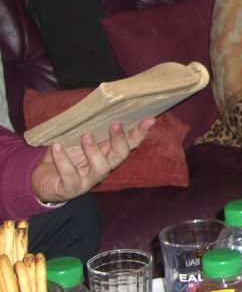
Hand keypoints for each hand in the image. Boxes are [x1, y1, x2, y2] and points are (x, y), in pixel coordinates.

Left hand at [29, 118, 154, 203]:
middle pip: (120, 155)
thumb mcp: (77, 138)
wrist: (42, 178)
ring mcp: (89, 179)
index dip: (140, 132)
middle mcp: (103, 166)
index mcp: (108, 152)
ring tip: (85, 135)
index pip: (130, 143)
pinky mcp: (71, 188)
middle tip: (115, 123)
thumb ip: (90, 126)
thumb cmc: (66, 154)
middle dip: (120, 140)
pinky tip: (57, 146)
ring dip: (94, 150)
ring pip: (101, 168)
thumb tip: (98, 103)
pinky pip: (70, 175)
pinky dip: (63, 160)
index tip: (149, 119)